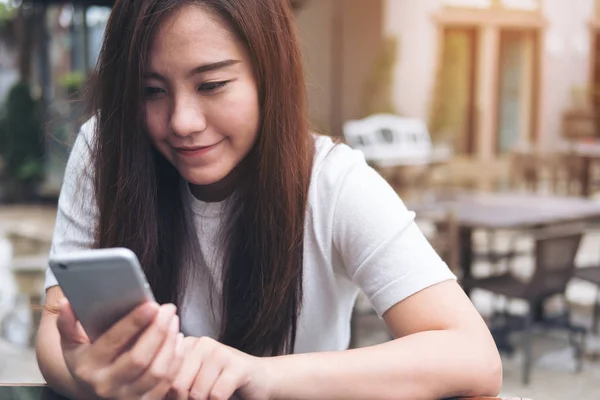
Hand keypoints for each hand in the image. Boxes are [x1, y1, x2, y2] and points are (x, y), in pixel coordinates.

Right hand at [57, 299, 184, 399]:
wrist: (93, 391)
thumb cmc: (87, 359)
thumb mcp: (71, 344)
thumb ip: (67, 323)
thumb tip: (65, 302)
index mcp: (87, 368)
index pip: (113, 343)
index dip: (134, 323)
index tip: (151, 304)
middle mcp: (106, 386)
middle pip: (139, 358)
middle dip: (158, 330)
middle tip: (168, 308)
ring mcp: (127, 397)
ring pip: (157, 371)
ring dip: (170, 343)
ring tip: (173, 319)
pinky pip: (168, 381)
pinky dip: (177, 358)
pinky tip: (177, 338)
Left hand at [169, 336, 270, 399]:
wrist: (260, 379)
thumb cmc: (220, 383)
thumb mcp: (193, 379)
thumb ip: (174, 381)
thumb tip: (156, 393)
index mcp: (185, 344)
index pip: (163, 376)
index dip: (170, 395)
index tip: (183, 397)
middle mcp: (201, 343)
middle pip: (177, 386)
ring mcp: (220, 351)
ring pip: (197, 393)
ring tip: (213, 398)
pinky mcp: (238, 365)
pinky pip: (216, 395)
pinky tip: (225, 398)